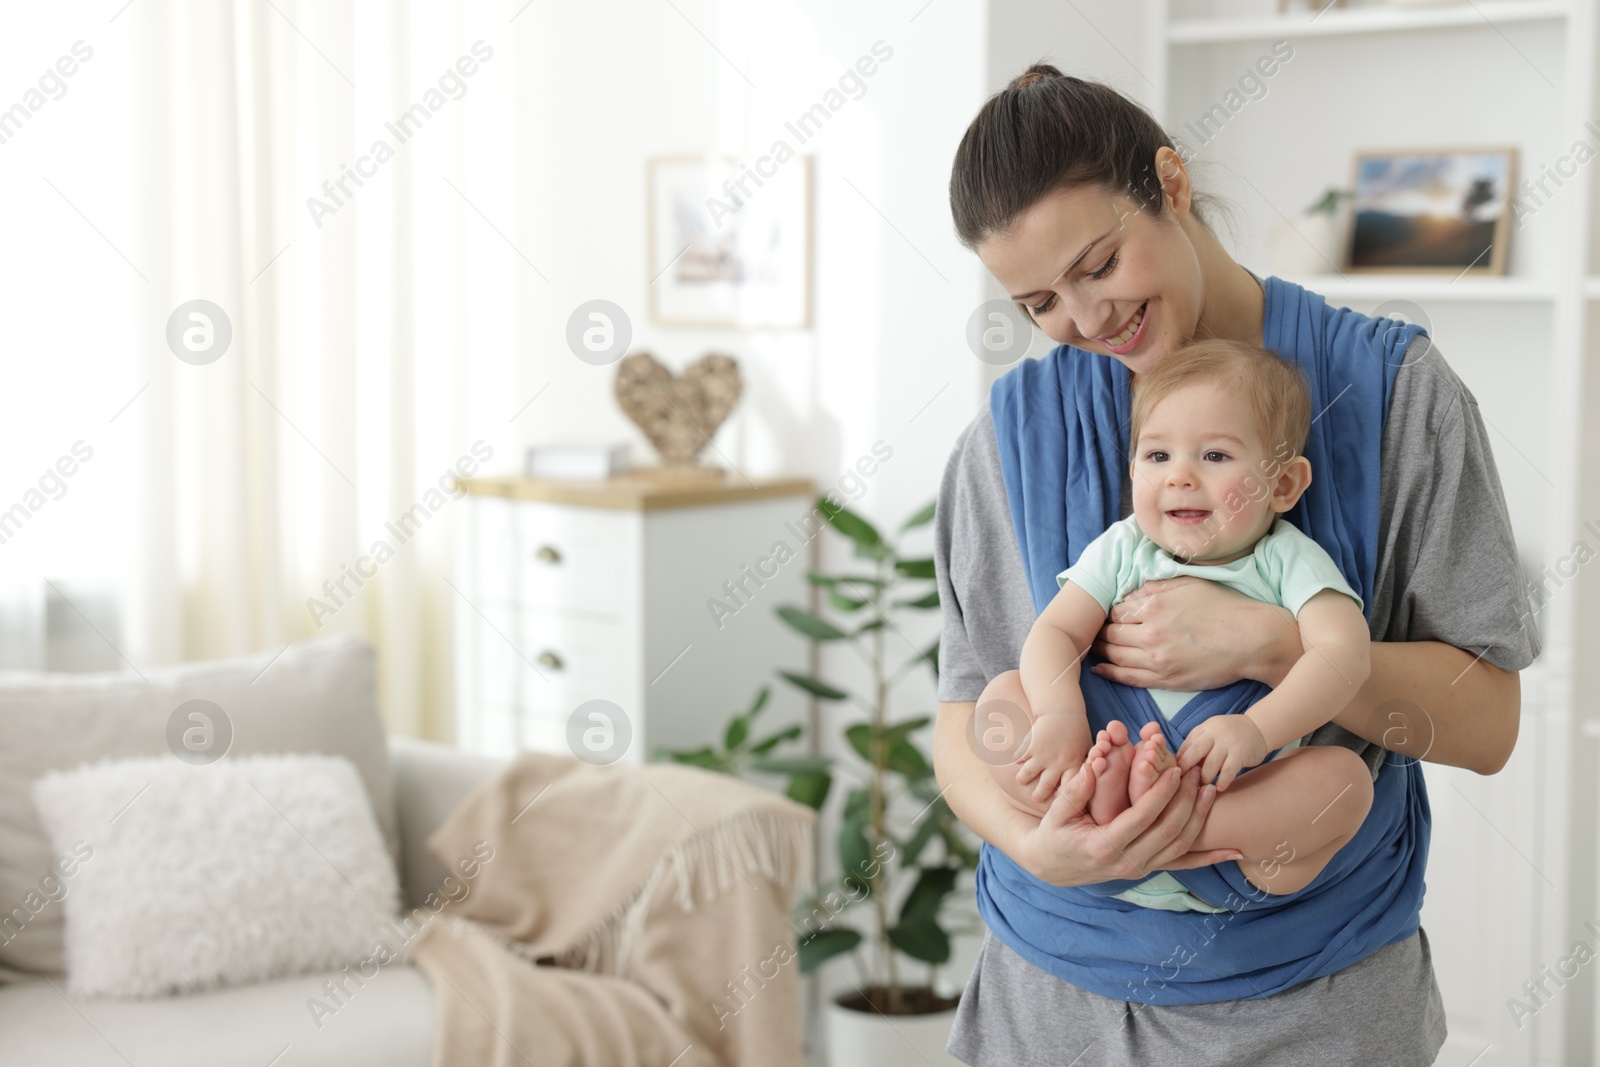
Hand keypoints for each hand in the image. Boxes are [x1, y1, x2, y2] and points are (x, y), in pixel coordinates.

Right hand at [1013, 713, 1085, 805]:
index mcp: (1073, 765)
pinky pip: (1019, 758)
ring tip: (1022, 780)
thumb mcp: (1086, 749)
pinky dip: (1017, 759)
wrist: (1062, 709)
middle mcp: (1057, 763)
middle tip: (1036, 797)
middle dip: (1039, 795)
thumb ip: (1085, 767)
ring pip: (1026, 775)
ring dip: (1023, 779)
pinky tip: (1018, 759)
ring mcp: (1042, 754)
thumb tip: (1086, 786)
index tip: (1056, 799)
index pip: (1067, 789)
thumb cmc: (1077, 731)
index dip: (1061, 797)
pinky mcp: (1029, 745)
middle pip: (1045, 787)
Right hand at [1016, 760, 1241, 886]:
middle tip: (1197, 772)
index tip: (1175, 770)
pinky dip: (1210, 857)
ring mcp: (1141, 869)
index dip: (1161, 793)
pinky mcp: (1149, 869)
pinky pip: (1184, 864)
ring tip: (1211, 789)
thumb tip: (1092, 764)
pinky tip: (1234, 851)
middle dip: (1187, 800)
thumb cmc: (1055, 833)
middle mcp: (1127, 863)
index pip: (1142, 817)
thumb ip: (1076, 790)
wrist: (1055, 866)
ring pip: (1180, 845)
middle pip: (1168, 831)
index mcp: (1104, 846)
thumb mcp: (1057, 812)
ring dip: (1200, 817)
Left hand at [1090, 576, 1299, 689]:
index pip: (1117, 611)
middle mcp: (1150, 634)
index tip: (1103, 615)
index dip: (1108, 613)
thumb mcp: (1187, 585)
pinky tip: (1100, 668)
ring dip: (1100, 652)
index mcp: (1154, 607)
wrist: (1250, 640)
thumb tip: (1131, 593)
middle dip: (1098, 632)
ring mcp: (1157, 659)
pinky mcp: (1165, 679)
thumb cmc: (1222, 607)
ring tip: (1092, 648)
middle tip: (1090, 632)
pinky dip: (1110, 672)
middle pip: (1111, 634)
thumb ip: (1155, 588)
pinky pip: (1128, 677)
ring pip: (1115, 656)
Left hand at [1176, 715, 1268, 790]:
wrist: (1259, 728)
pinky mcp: (1240, 753)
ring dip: (1205, 778)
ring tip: (1203, 787)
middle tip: (1185, 783)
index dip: (1180, 760)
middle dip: (1188, 769)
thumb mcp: (1213, 732)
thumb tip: (1181, 764)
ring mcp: (1228, 742)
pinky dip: (1222, 781)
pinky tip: (1219, 787)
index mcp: (1205, 728)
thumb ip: (1199, 744)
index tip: (1175, 774)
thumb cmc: (1231, 735)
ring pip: (1210, 764)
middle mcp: (1215, 733)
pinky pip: (1228, 771)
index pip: (1187, 744)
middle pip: (1195, 752)